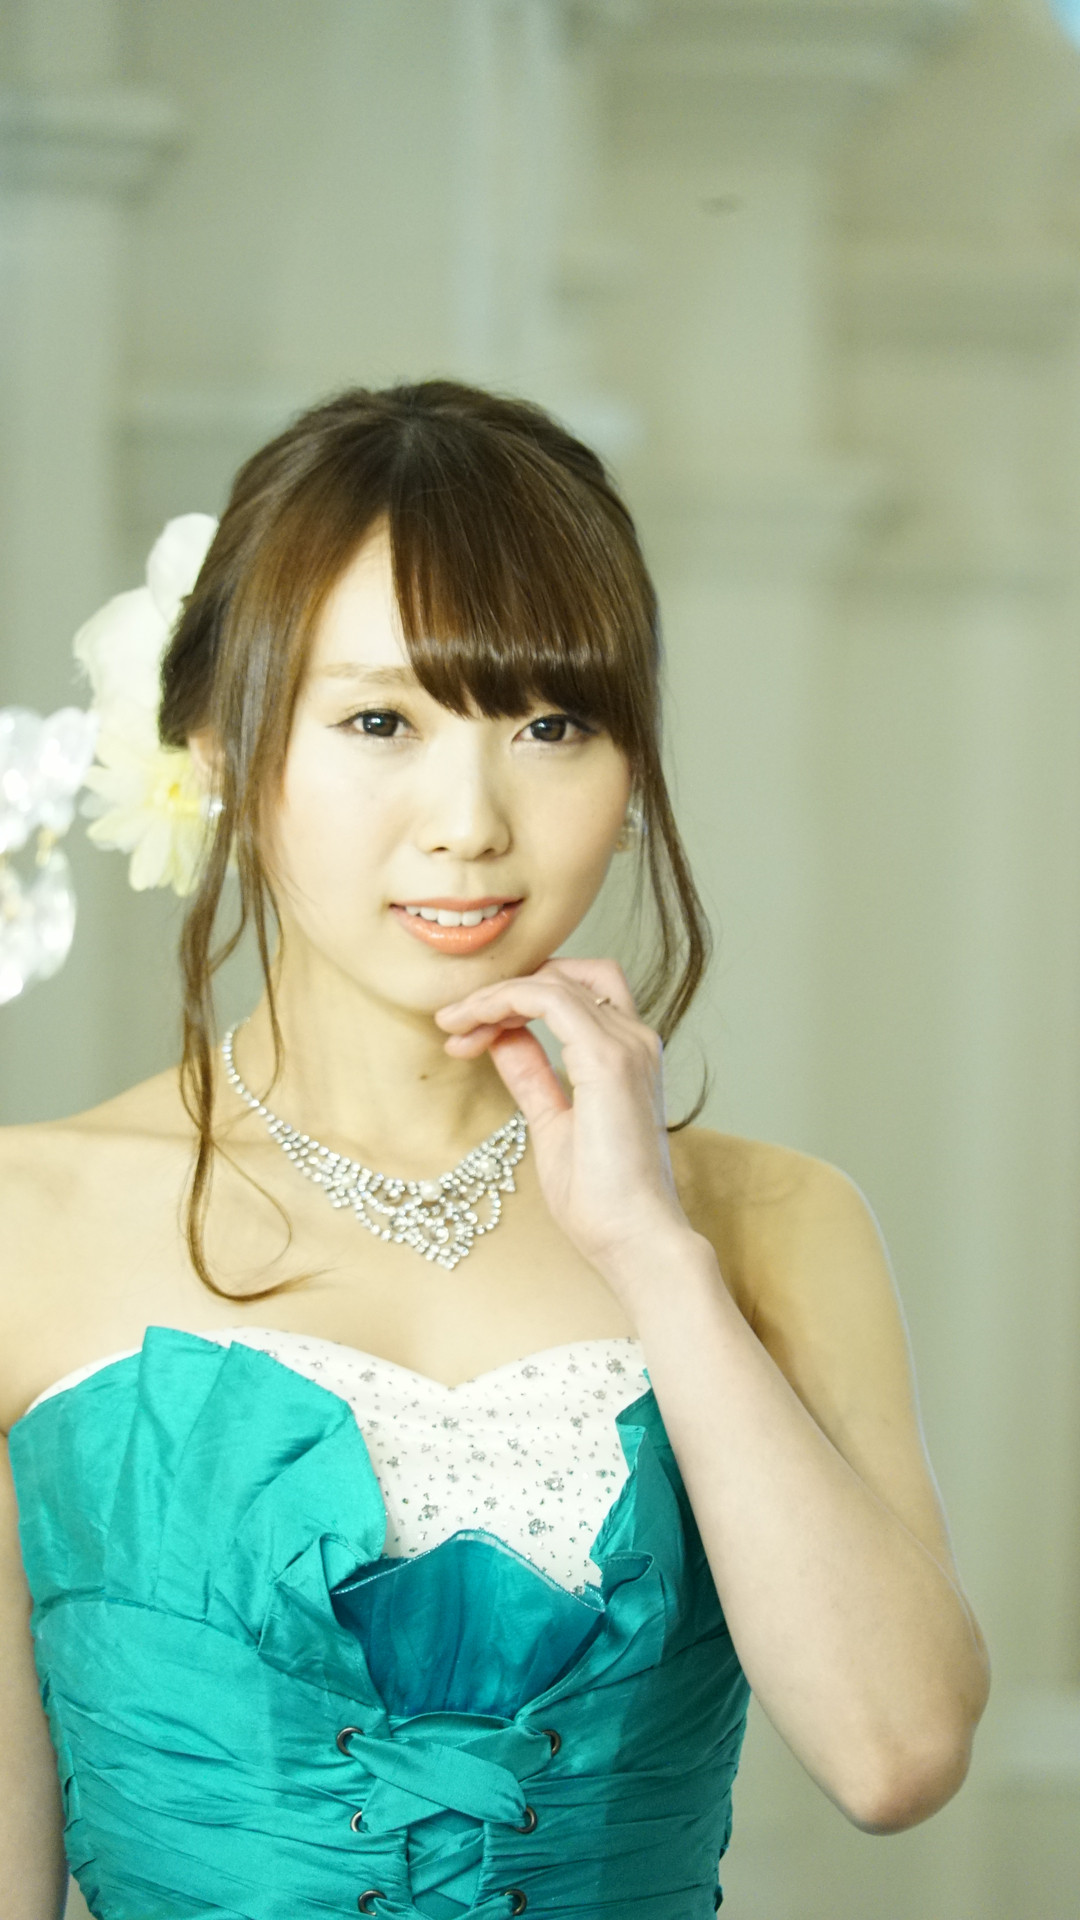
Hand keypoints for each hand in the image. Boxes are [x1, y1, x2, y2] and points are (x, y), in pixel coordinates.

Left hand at [434, 958, 695, 1289]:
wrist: (635, 1240)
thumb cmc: (602, 1199)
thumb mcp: (552, 1125)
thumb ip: (532, 1077)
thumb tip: (503, 1040)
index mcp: (626, 1056)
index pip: (575, 994)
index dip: (516, 1001)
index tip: (466, 1035)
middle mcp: (634, 1040)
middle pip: (568, 974)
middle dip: (507, 988)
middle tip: (457, 1022)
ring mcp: (626, 1045)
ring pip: (553, 981)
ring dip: (494, 996)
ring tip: (454, 1025)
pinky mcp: (608, 1058)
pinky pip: (548, 999)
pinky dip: (504, 1001)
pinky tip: (472, 1025)